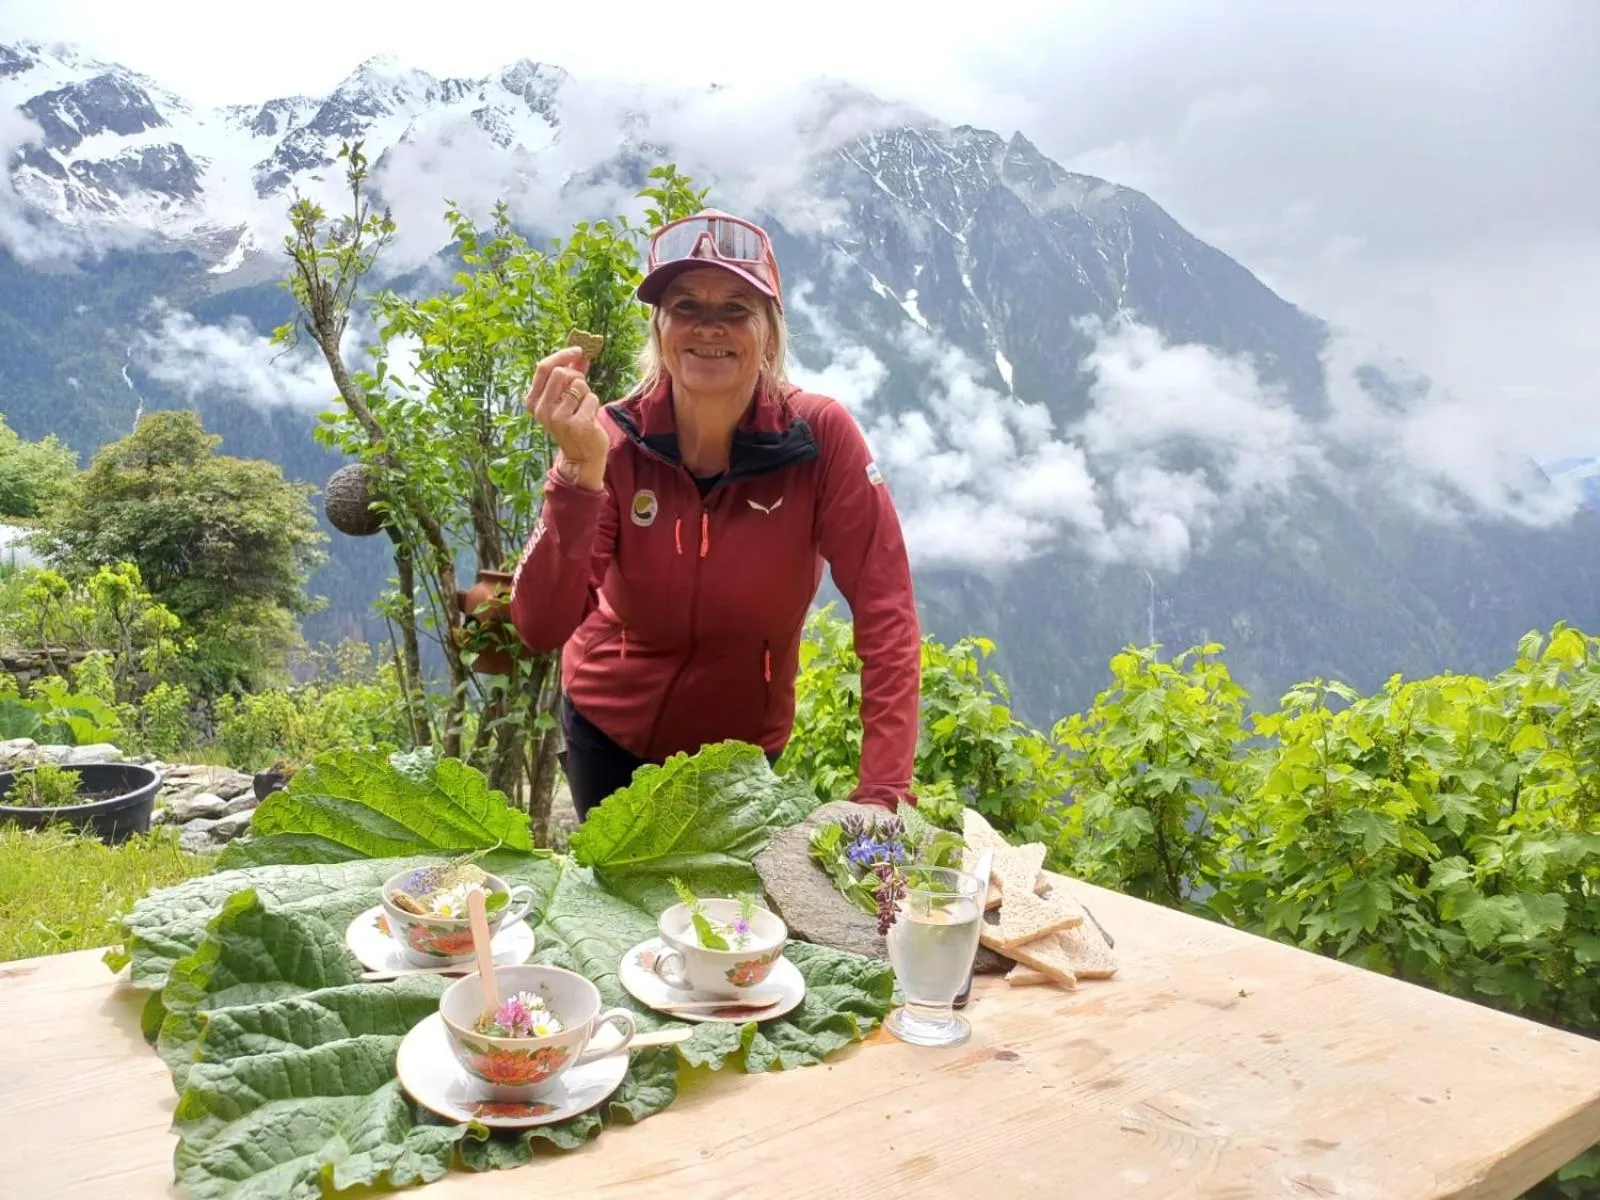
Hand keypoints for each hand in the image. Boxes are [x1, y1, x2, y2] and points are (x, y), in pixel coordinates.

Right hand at [526, 346, 608, 481]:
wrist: (582, 456)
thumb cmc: (574, 422)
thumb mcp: (567, 397)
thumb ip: (572, 373)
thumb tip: (581, 351)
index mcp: (534, 401)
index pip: (544, 367)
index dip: (562, 354)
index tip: (579, 349)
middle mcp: (542, 410)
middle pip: (562, 372)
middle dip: (577, 377)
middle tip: (581, 390)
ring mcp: (558, 418)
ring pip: (579, 385)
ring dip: (586, 393)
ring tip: (583, 408)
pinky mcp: (577, 424)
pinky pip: (591, 397)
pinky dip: (594, 404)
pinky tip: (589, 418)